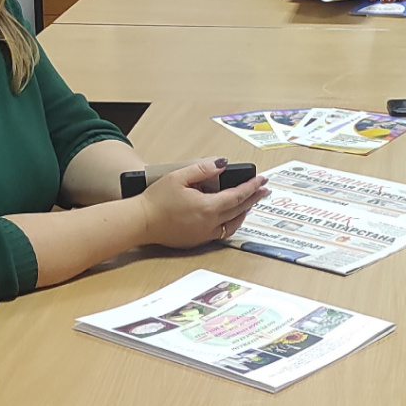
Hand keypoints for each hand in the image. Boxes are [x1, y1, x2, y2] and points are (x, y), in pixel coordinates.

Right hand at [137, 159, 269, 248]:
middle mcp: (209, 223)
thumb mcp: (178, 176)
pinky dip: (231, 222)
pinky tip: (232, 216)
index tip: (262, 179)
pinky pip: (222, 232)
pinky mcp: (197, 241)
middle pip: (240, 210)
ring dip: (244, 212)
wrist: (140, 222)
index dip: (252, 186)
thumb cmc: (155, 200)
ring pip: (233, 224)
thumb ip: (203, 169)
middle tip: (265, 189)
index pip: (237, 195)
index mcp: (207, 207)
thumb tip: (222, 164)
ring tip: (251, 202)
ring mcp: (204, 235)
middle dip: (254, 198)